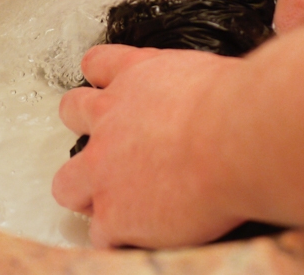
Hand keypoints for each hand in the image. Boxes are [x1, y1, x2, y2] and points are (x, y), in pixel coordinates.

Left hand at [52, 45, 246, 247]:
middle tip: (110, 145)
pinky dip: (116, 238)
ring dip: (84, 191)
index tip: (109, 88)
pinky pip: (100, 234)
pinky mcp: (113, 213)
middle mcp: (110, 116)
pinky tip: (136, 237)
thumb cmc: (236, 106)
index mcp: (136, 74)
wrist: (235, 140)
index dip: (101, 77)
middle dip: (84, 128)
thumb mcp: (211, 71)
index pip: (99, 64)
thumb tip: (230, 76)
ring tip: (110, 202)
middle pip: (72, 113)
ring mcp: (103, 167)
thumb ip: (194, 81)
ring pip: (67, 183)